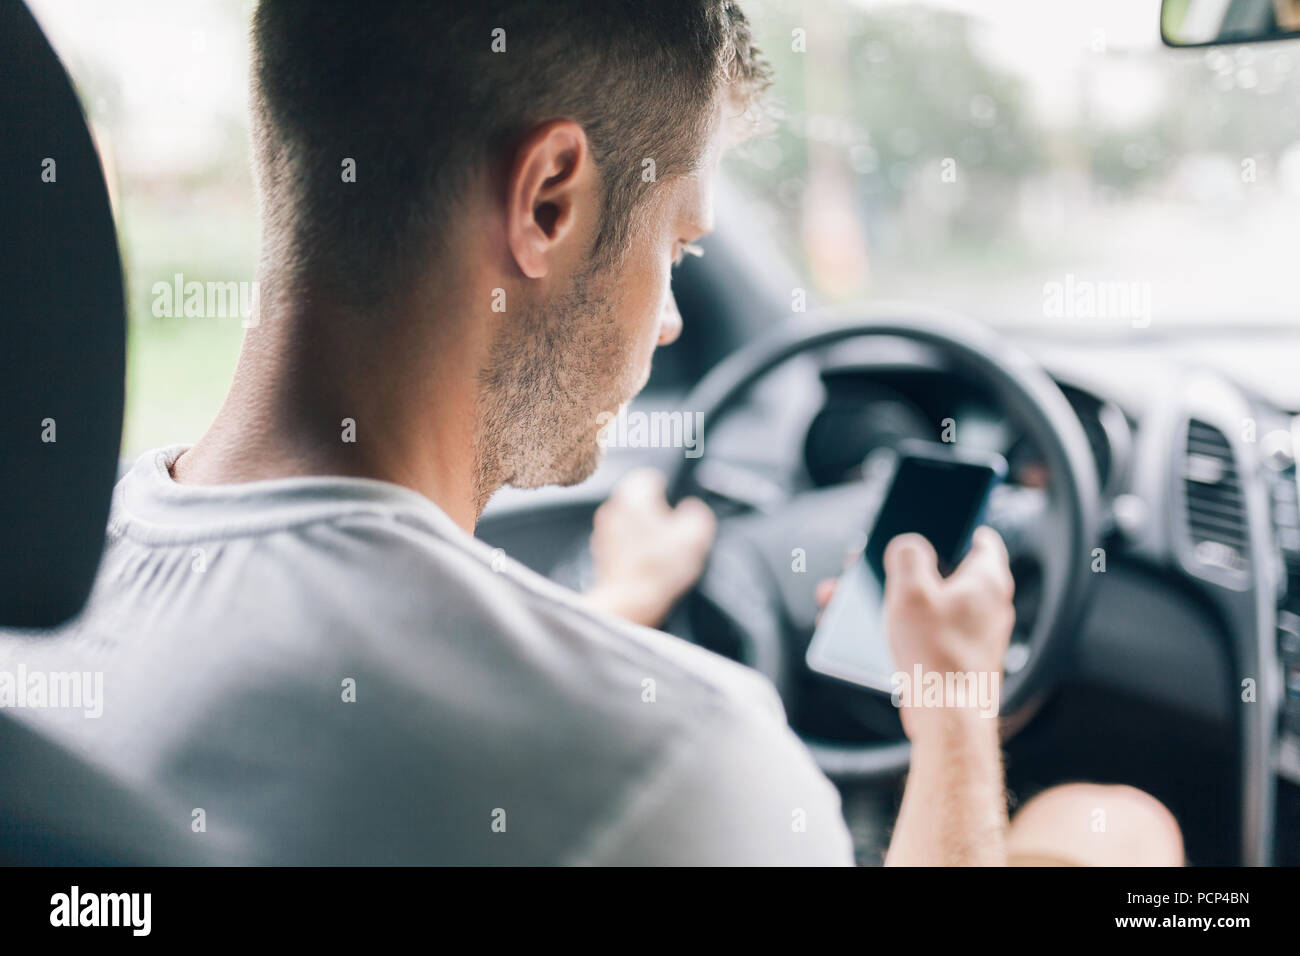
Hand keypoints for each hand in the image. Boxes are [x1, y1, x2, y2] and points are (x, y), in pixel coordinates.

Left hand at [583, 468, 716, 627]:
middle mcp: (613, 508)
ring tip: (660, 553)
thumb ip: (697, 514)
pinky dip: (633, 550)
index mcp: (634, 495)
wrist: (629, 601)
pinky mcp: (600, 554)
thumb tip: (692, 509)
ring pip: (628, 522)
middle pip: (637, 500)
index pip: (649, 476)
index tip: (675, 508)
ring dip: (642, 532)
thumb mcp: (694, 536)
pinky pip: (621, 544)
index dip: (666, 490)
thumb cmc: (660, 566)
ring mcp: (603, 531)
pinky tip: (647, 565)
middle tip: (671, 533)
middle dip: (654, 512)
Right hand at [814, 527, 1014, 739]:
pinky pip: (925, 633)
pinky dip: (898, 628)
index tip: (928, 523)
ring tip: (850, 603)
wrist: (948, 719)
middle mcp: (986, 605)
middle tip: (869, 566)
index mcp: (986, 579)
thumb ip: (907, 555)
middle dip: (899, 568)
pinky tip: (865, 633)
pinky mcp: (956, 659)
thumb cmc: (936, 655)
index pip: (981, 538)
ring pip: (927, 604)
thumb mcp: (910, 591)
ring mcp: (972, 635)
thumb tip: (908, 546)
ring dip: (889, 600)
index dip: (954, 525)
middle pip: (942, 571)